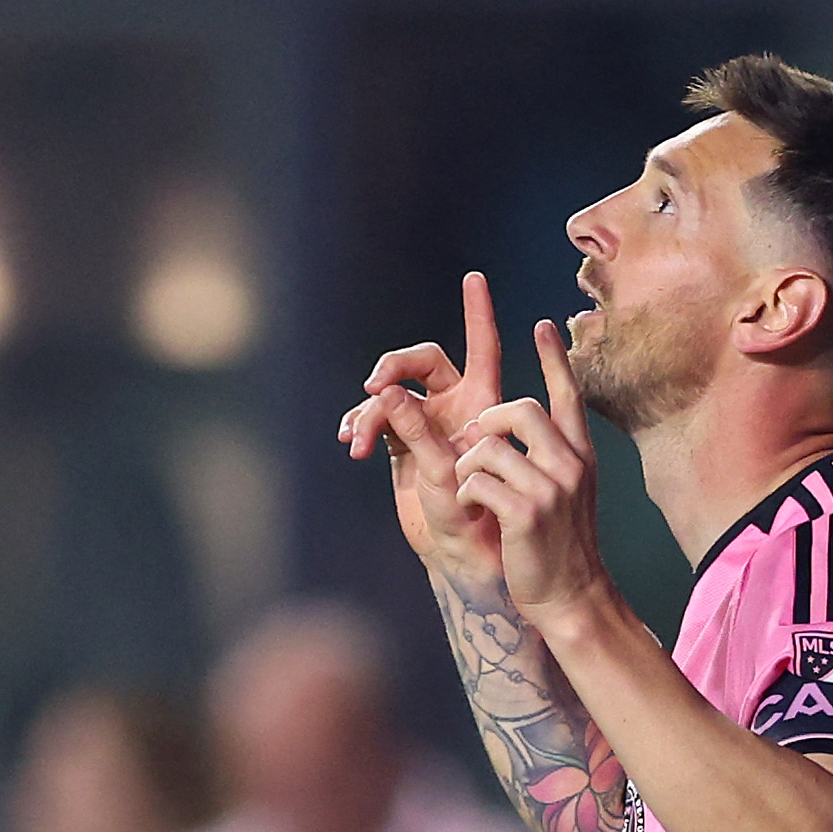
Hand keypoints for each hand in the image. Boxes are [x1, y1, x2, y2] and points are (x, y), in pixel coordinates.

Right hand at [339, 271, 507, 584]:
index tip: (475, 277)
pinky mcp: (399, 441)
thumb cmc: (475, 518)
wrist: (460, 554)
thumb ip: (417, 432)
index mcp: (482, 405)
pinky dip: (359, 424)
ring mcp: (425, 422)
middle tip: (376, 384)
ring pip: (388, 393)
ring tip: (355, 437)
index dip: (479, 313)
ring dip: (367, 409)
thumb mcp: (445, 473)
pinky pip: (372, 417)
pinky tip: (349, 442)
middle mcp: (454, 406)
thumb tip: (386, 394)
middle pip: (420, 360)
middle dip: (394, 364)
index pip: (482, 348)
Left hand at [449, 319, 609, 621]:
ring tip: (472, 490)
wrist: (570, 595)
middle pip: (521, 408)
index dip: (553, 359)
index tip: (542, 325)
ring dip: (467, 466)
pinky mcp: (525, 513)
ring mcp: (550, 489)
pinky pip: (477, 480)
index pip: (567, 395)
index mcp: (579, 455)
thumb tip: (509, 421)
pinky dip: (464, 493)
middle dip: (489, 423)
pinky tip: (473, 509)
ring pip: (488, 446)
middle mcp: (570, 465)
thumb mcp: (565, 491)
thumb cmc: (558, 544)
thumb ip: (548, 454)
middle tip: (478, 448)